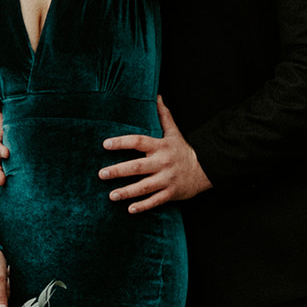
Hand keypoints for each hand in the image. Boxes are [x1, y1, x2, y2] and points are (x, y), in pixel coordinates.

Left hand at [98, 95, 212, 212]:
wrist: (205, 169)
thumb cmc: (183, 150)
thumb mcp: (174, 133)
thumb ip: (163, 116)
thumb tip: (157, 96)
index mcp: (160, 147)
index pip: (138, 142)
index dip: (122, 142)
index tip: (106, 144)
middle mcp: (162, 163)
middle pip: (137, 167)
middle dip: (118, 170)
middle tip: (101, 174)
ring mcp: (167, 179)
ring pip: (144, 187)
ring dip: (127, 192)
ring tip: (111, 195)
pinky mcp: (171, 193)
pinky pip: (155, 200)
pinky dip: (143, 206)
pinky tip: (130, 209)